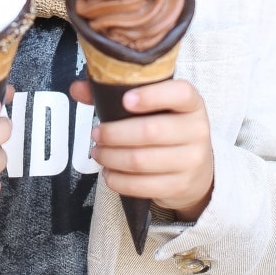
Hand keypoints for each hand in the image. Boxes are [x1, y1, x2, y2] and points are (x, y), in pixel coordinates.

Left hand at [70, 78, 213, 221]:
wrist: (198, 171)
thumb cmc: (168, 129)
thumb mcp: (154, 108)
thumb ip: (116, 93)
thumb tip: (77, 88)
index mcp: (192, 104)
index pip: (180, 94)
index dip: (152, 96)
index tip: (125, 100)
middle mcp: (197, 130)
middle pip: (150, 131)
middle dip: (114, 134)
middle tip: (96, 134)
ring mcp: (192, 160)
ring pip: (140, 160)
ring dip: (111, 157)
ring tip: (98, 153)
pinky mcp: (180, 186)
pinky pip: (141, 185)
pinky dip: (118, 180)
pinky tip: (109, 173)